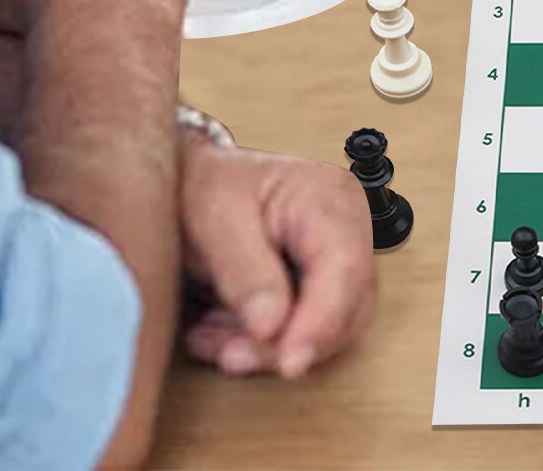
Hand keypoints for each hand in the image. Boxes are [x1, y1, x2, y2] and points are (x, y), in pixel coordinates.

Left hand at [179, 139, 374, 378]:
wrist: (194, 180)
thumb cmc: (209, 185)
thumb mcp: (216, 219)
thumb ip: (245, 272)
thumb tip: (273, 327)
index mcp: (329, 197)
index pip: (345, 268)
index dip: (322, 321)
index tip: (289, 363)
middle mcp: (347, 225)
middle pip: (348, 305)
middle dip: (290, 341)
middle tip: (232, 356)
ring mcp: (339, 254)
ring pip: (332, 326)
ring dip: (273, 347)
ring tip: (216, 341)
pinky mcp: (321, 280)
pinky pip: (309, 327)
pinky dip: (267, 343)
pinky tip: (224, 335)